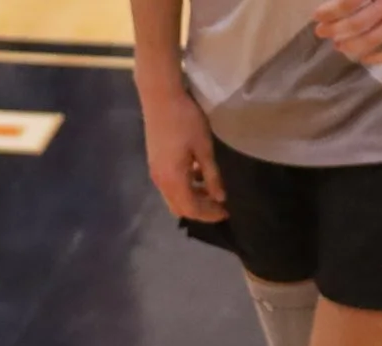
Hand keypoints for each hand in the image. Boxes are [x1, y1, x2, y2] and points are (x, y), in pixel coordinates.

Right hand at [138, 85, 224, 220]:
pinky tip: (197, 176)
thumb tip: (220, 198)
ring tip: (212, 191)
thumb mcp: (204, 150)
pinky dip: (184, 188)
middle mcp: (160, 180)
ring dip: (192, 199)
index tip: (227, 212)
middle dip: (201, 211)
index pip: (192, 209)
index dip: (210, 214)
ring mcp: (155, 171)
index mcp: (173, 179)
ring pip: (173, 198)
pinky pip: (169, 186)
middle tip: (220, 206)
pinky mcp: (154, 162)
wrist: (160, 95)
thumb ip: (211, 176)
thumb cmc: (186, 121)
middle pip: (180, 208)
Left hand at [314, 0, 381, 66]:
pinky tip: (364, 58)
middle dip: (336, 29)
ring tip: (338, 46)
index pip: (350, 2)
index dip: (331, 11)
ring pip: (374, 39)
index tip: (317, 16)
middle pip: (358, 23)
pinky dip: (377, 57)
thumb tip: (339, 3)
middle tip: (321, 32)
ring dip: (352, 45)